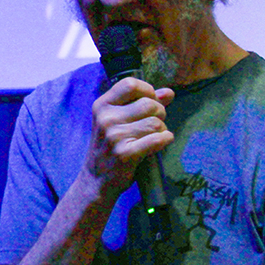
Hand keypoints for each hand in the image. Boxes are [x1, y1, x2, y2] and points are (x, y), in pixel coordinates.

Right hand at [84, 77, 175, 198]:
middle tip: (154, 125)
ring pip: (156, 123)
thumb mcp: (118, 121)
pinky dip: (165, 140)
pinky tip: (161, 143)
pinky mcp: (125, 154)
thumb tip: (168, 92)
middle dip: (159, 113)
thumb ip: (141, 104)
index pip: (130, 84)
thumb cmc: (110, 147)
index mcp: (102, 106)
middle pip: (149, 104)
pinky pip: (157, 139)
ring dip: (162, 130)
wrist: (96, 180)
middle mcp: (105, 118)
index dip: (147, 91)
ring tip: (154, 137)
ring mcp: (114, 136)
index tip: (149, 102)